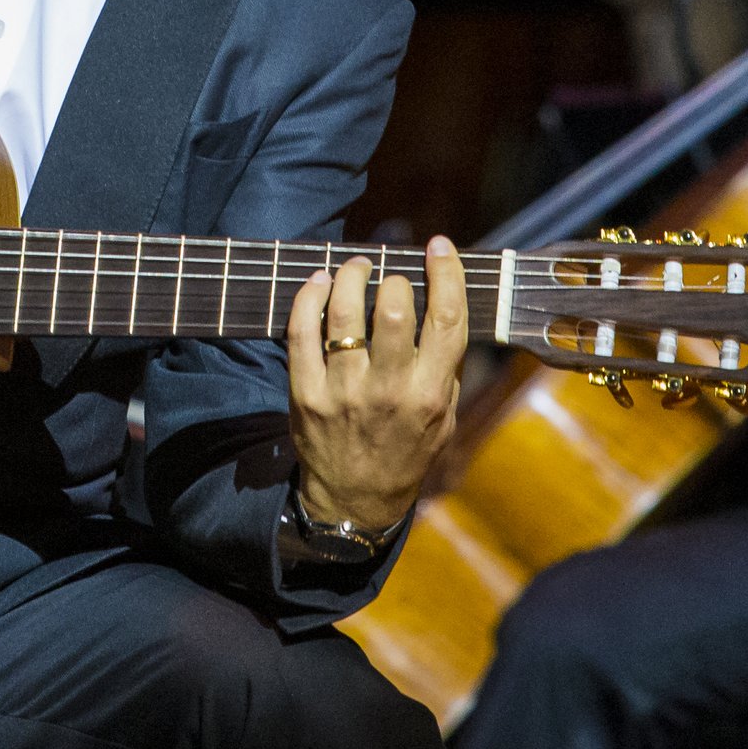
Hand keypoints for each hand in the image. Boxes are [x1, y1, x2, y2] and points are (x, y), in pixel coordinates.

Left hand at [285, 239, 467, 535]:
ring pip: (343, 313)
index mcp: (429, 394)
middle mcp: (388, 391)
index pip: (447, 319)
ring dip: (349, 276)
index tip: (439, 246)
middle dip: (393, 278)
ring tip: (355, 268)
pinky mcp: (306, 394)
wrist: (355, 501)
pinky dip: (308, 297)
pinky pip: (301, 332)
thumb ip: (446, 364)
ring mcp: (343, 392)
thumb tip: (443, 301)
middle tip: (390, 276)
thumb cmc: (407, 452)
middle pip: (392, 309)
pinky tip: (318, 283)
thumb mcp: (445, 417)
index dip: (445, 273)